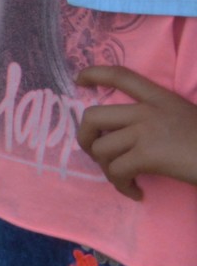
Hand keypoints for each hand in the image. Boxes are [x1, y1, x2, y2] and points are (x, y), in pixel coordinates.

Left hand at [76, 66, 196, 199]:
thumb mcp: (185, 118)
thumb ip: (159, 120)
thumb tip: (132, 138)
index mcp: (159, 98)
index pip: (121, 75)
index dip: (95, 74)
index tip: (80, 80)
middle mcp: (147, 111)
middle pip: (93, 116)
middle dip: (85, 137)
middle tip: (96, 153)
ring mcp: (145, 132)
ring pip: (101, 149)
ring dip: (107, 170)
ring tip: (124, 179)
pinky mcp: (148, 156)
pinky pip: (117, 171)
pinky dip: (121, 186)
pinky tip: (136, 192)